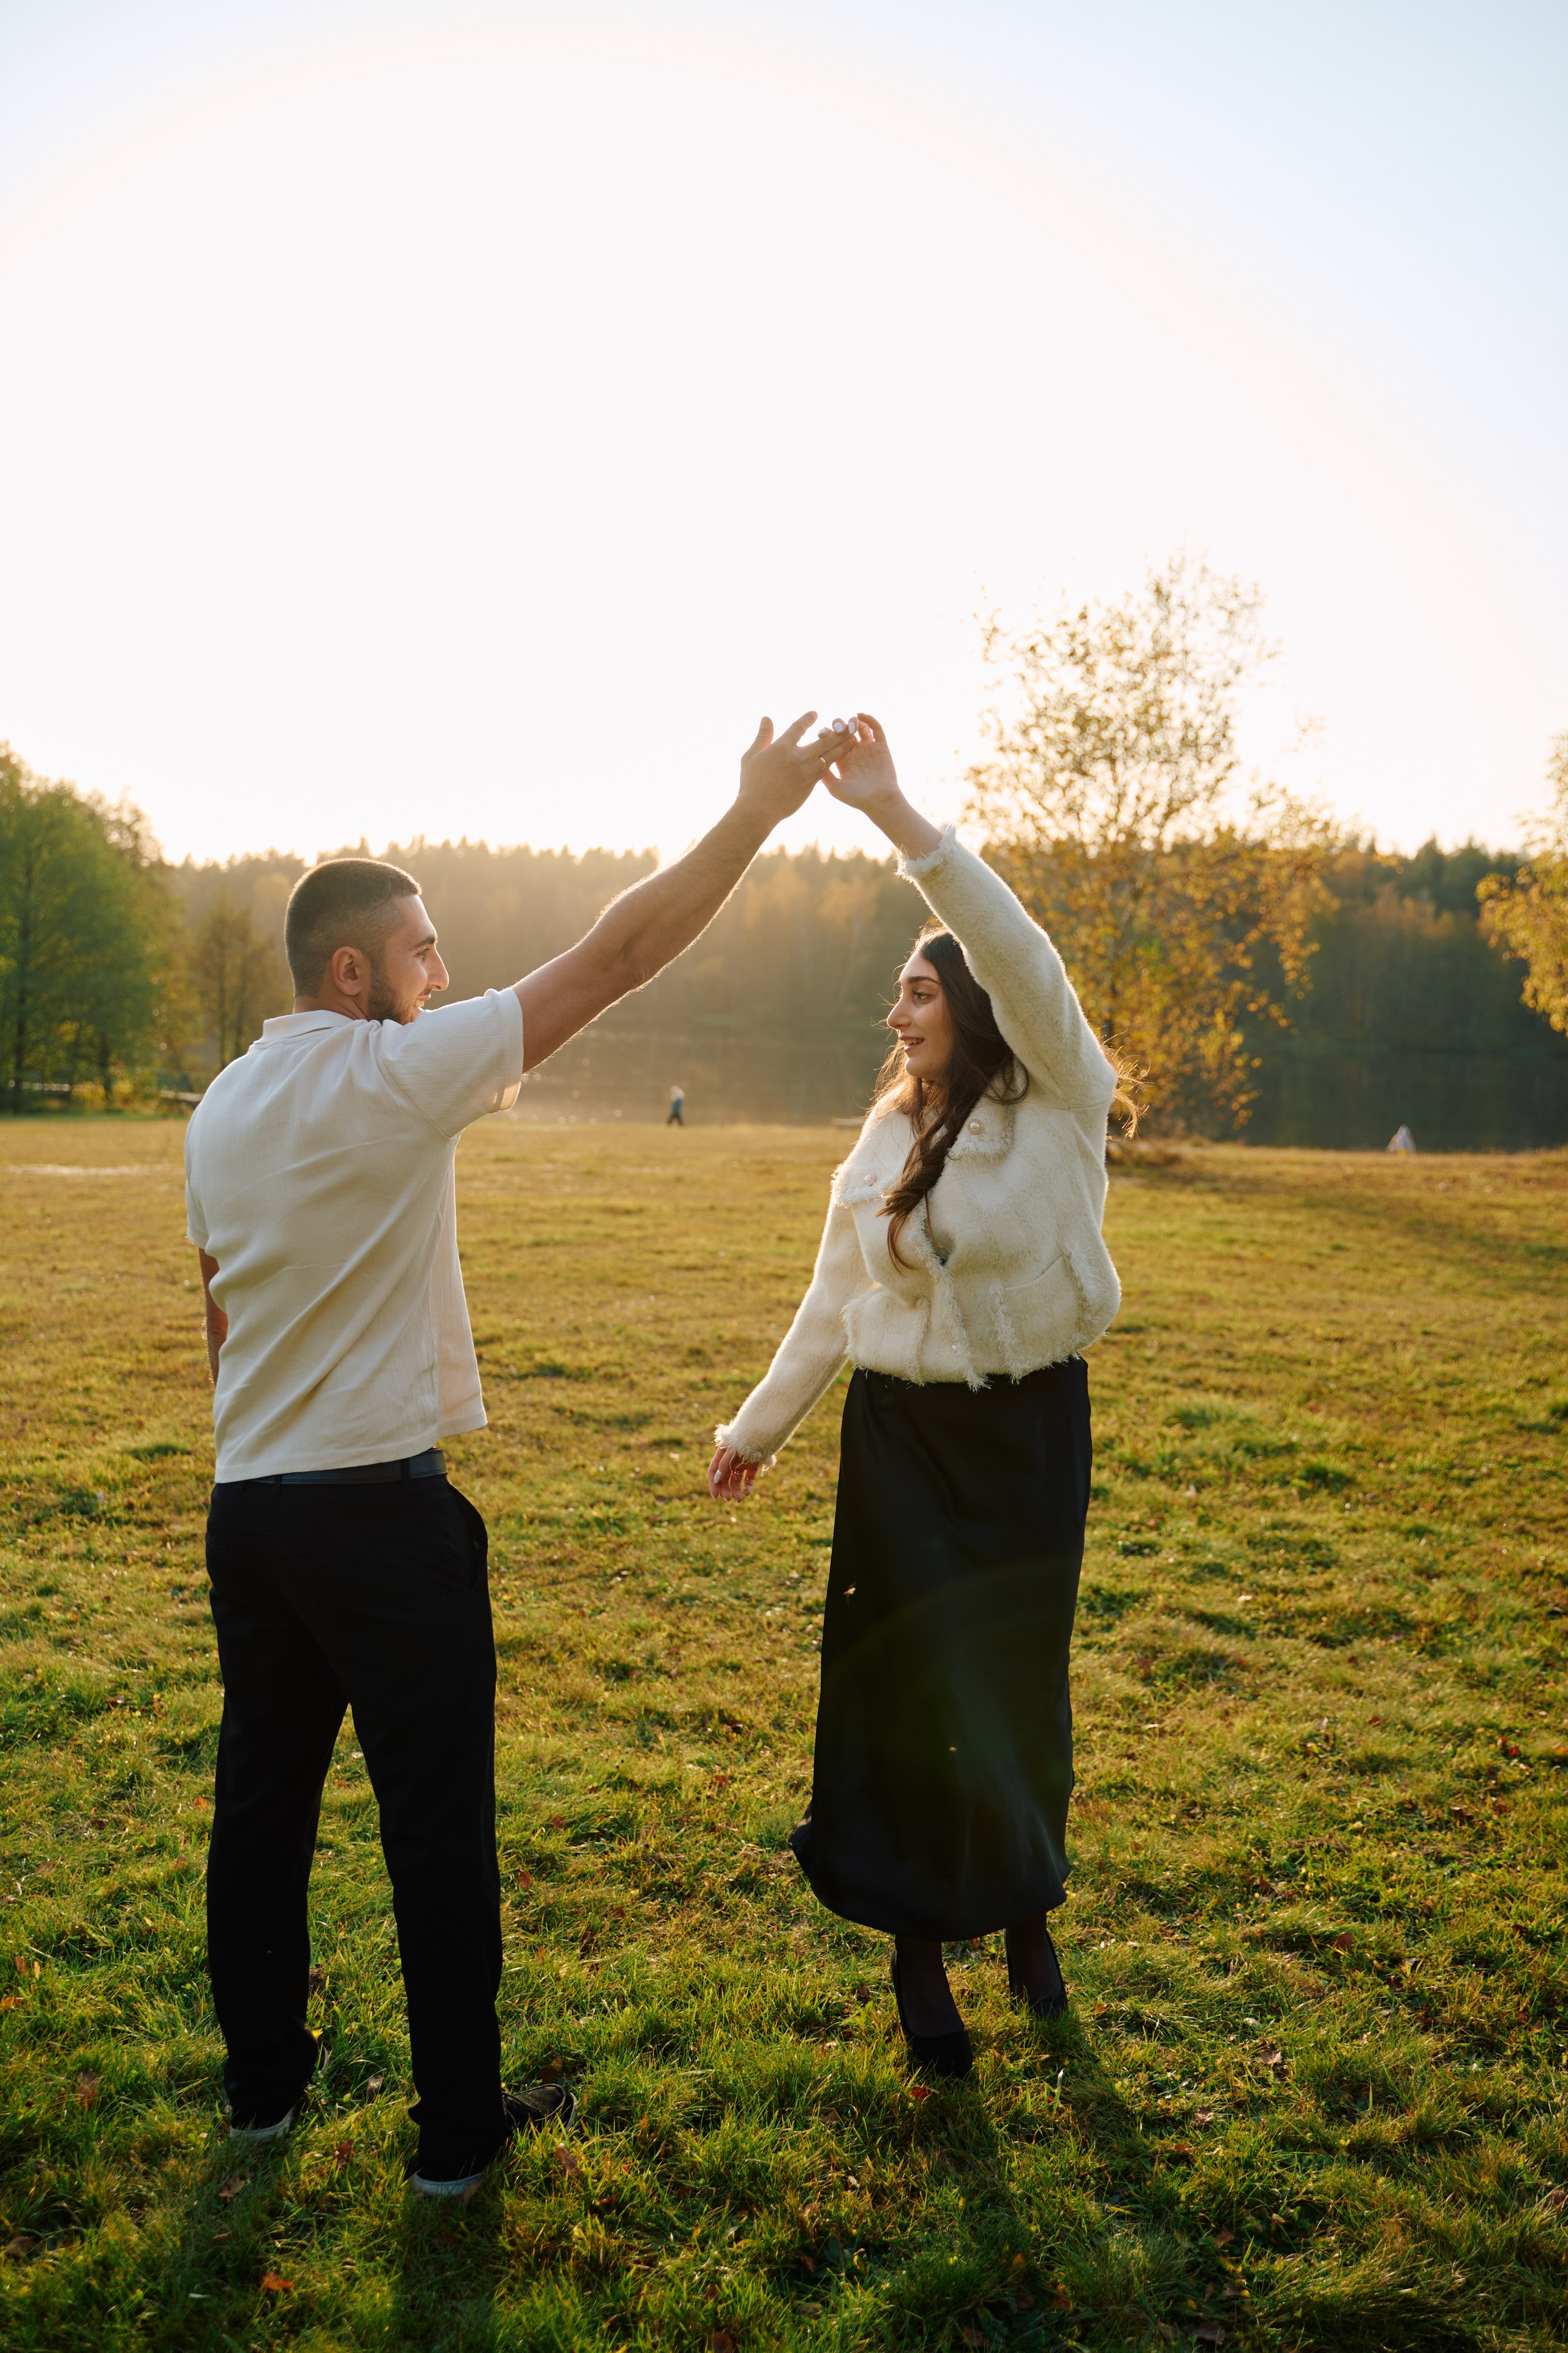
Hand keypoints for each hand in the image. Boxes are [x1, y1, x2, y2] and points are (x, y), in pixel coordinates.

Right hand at [707, 1443, 761, 1502]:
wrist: (765, 1432)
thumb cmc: (745, 1439)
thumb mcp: (731, 1451)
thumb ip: (723, 1465)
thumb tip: (716, 1480)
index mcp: (721, 1454)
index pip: (713, 1471)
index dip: (713, 1484)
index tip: (715, 1496)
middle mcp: (730, 1460)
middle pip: (724, 1478)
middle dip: (725, 1489)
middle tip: (727, 1499)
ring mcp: (742, 1463)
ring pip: (736, 1480)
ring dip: (736, 1491)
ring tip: (739, 1500)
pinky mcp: (753, 1466)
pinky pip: (748, 1479)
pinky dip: (747, 1486)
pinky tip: (747, 1493)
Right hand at [735, 713, 840, 827]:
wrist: (759, 809)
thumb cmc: (751, 783)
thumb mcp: (751, 756)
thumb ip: (763, 736)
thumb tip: (767, 718)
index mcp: (782, 747)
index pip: (799, 727)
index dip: (808, 719)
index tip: (815, 714)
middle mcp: (797, 756)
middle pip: (823, 739)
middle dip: (837, 730)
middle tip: (848, 723)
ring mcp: (806, 770)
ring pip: (830, 753)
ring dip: (843, 744)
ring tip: (855, 737)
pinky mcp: (811, 783)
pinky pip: (827, 768)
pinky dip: (836, 759)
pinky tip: (843, 755)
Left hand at [821, 711, 898, 811]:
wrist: (879, 801)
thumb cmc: (856, 798)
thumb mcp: (835, 787)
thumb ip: (824, 774)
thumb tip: (811, 760)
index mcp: (842, 760)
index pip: (832, 742)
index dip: (826, 734)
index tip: (821, 733)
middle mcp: (854, 752)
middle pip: (844, 732)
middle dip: (838, 726)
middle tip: (836, 727)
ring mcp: (868, 748)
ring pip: (859, 727)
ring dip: (852, 721)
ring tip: (849, 724)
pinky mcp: (881, 746)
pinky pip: (876, 729)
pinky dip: (869, 720)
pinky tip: (861, 716)